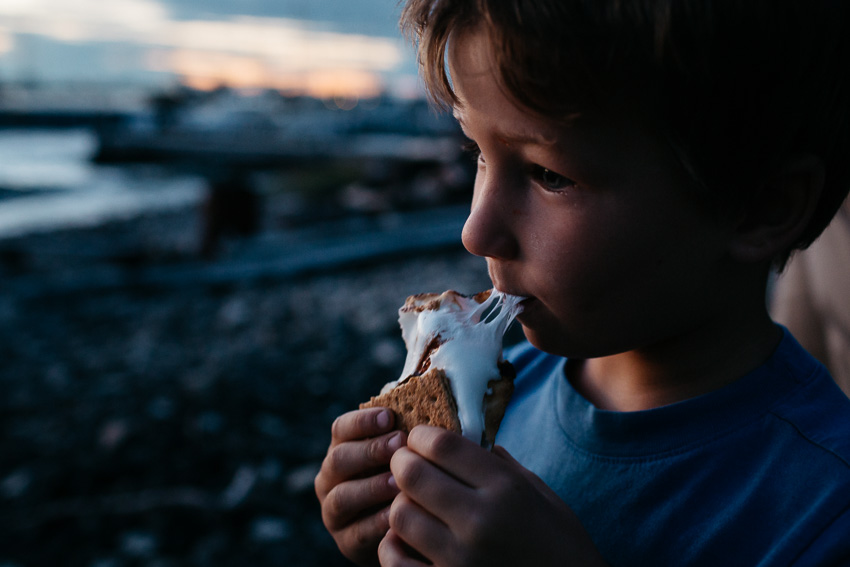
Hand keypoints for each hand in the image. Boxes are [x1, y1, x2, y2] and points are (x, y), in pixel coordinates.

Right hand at [315, 408, 406, 566]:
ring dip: (371, 487)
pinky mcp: (345, 542)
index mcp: (341, 449)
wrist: (406, 526)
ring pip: (342, 496)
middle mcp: (330, 479)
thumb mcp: (402, 455)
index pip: (341, 428)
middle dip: (370, 451)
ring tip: (399, 482)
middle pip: (339, 459)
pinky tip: (399, 513)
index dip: (363, 421)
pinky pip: (358, 532)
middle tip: (399, 444)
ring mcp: (333, 512)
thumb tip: (421, 419)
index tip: (389, 416)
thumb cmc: (406, 478)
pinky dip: (378, 522)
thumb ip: (402, 438)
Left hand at [379, 426, 607, 566]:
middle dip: (403, 462)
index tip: (420, 437)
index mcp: (506, 489)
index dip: (422, 435)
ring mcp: (460, 560)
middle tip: (406, 463)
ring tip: (412, 502)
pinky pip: (394, 560)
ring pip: (399, 515)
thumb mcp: (540, 493)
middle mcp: (480, 522)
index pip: (443, 445)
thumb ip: (499, 465)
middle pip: (413, 475)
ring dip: (400, 503)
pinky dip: (392, 546)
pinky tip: (405, 539)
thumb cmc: (561, 543)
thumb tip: (464, 437)